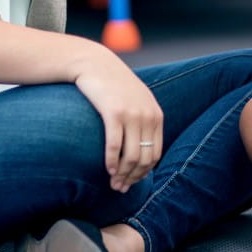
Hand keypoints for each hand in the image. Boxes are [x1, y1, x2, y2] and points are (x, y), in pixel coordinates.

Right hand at [70, 48, 163, 192]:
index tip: (132, 182)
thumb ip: (142, 121)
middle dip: (133, 178)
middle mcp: (147, 116)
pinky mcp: (113, 113)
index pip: (155, 153)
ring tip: (113, 183)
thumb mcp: (136, 100)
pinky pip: (114, 145)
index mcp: (156, 115)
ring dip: (122, 174)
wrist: (96, 63)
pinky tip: (107, 169)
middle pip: (145, 158)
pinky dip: (111, 161)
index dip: (144, 172)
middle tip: (120, 188)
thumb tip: (140, 150)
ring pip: (131, 156)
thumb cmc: (113, 85)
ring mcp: (131, 114)